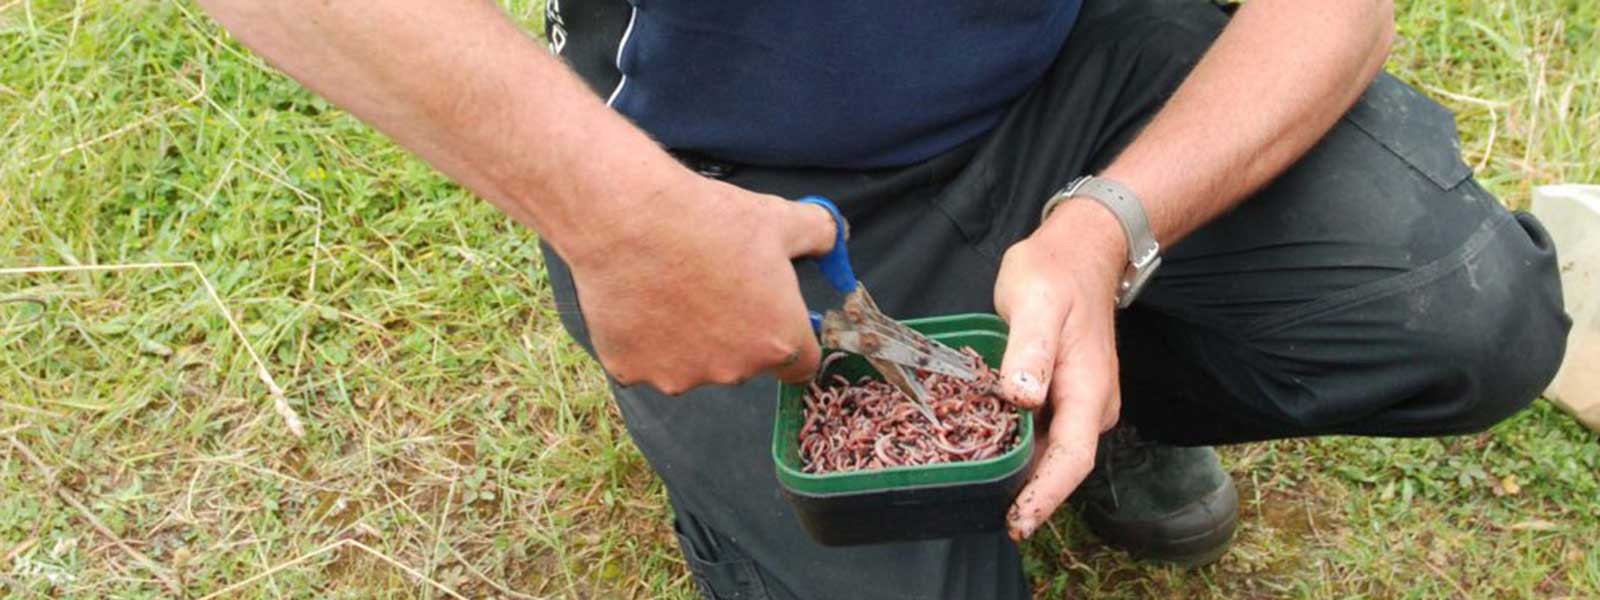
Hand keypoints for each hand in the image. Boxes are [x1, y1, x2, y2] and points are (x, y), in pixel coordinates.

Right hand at [566, 174, 837, 394]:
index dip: (792, 337)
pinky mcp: (631, 371)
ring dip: (689, 339)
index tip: (773, 314)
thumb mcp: (780, 218)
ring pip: (692, 364)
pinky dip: (644, 339)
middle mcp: (733, 371)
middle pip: (744, 362)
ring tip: (671, 288)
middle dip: (736, 333)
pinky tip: (639, 299)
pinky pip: (644, 361)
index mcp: (778, 342)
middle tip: (714, 285)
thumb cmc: (710, 219)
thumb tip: (835, 240)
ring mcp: (679, 376)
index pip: (802, 363)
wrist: (629, 216)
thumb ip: (821, 235)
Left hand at [994, 199, 1127, 540]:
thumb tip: (1023, 398)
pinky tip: (980, 448)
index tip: (1017, 524)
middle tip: (978, 510)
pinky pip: (1041, 430)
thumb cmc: (1055, 273)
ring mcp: (1079, 403)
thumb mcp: (1036, 304)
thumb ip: (1030, 351)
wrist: (1082, 250)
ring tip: (972, 487)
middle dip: (1025, 492)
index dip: (1044, 495)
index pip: (1071, 459)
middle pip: (1060, 464)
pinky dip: (1015, 444)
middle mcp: (1091, 406)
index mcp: (1089, 391)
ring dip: (1018, 471)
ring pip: (1050, 450)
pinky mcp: (1064, 395)